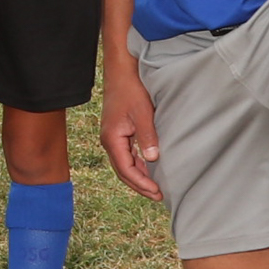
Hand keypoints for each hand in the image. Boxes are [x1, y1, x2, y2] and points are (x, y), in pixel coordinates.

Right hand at [99, 67, 162, 200]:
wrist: (122, 72)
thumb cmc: (131, 90)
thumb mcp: (142, 113)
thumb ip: (147, 137)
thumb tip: (153, 160)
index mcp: (112, 139)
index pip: (125, 170)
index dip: (141, 183)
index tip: (157, 192)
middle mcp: (109, 141)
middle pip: (123, 171)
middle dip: (140, 185)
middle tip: (158, 196)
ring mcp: (113, 138)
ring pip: (125, 164)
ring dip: (139, 176)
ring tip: (155, 187)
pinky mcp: (119, 133)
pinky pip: (127, 155)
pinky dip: (138, 165)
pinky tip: (150, 168)